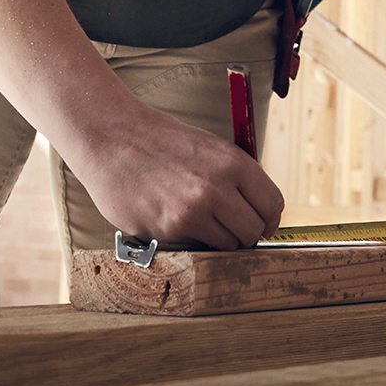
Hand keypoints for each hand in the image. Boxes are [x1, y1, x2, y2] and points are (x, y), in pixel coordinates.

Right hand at [69, 104, 284, 249]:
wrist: (113, 138)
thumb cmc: (163, 143)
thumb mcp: (211, 148)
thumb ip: (238, 178)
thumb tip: (261, 211)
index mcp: (233, 162)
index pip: (272, 205)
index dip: (269, 219)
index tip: (262, 224)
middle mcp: (216, 188)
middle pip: (254, 230)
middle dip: (247, 233)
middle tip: (232, 228)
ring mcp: (191, 211)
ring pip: (228, 245)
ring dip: (219, 238)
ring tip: (200, 220)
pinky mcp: (167, 229)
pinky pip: (196, 247)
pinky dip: (191, 238)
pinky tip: (174, 216)